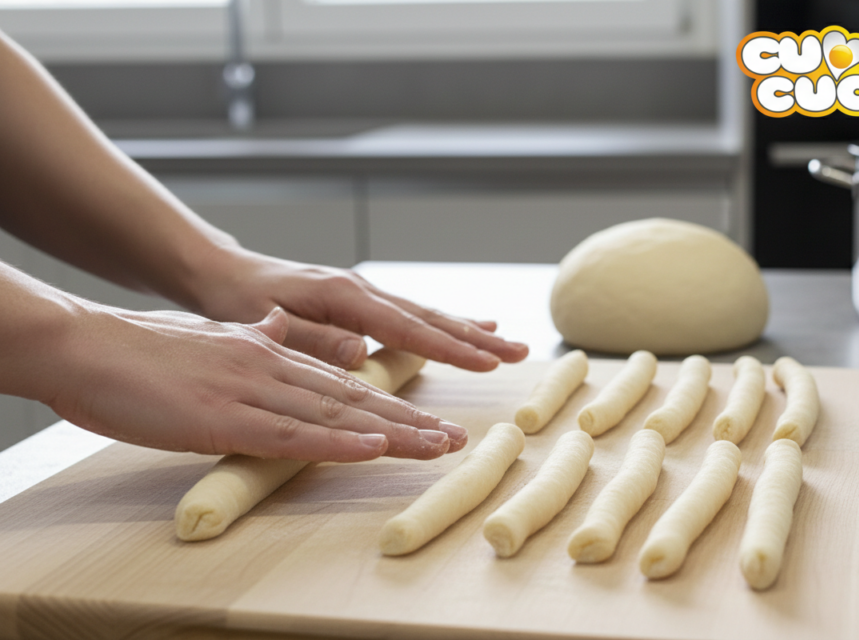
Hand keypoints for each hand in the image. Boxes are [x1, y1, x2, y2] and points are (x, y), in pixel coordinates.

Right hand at [46, 305, 466, 461]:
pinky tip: (374, 448)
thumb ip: (249, 341)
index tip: (428, 415)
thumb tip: (272, 332)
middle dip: (410, 417)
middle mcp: (273, 363)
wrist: (85, 343)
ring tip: (439, 446)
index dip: (391, 396)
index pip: (344, 377)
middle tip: (456, 437)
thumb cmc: (142, 351)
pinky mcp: (224, 415)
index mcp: (270, 350)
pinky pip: (292, 432)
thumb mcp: (211, 343)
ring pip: (337, 412)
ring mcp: (252, 387)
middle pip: (355, 394)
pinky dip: (337, 442)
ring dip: (393, 431)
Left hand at [192, 249, 528, 370]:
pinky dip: (444, 324)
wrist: (220, 272)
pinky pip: (411, 315)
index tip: (487, 364)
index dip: (449, 347)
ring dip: (468, 331)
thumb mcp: (261, 320)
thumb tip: (360, 352)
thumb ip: (310, 338)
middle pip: (429, 317)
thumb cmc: (236, 300)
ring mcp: (363, 294)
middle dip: (475, 339)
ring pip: (426, 314)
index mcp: (341, 296)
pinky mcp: (360, 302)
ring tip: (508, 344)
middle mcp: (360, 290)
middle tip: (520, 354)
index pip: (406, 327)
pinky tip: (468, 328)